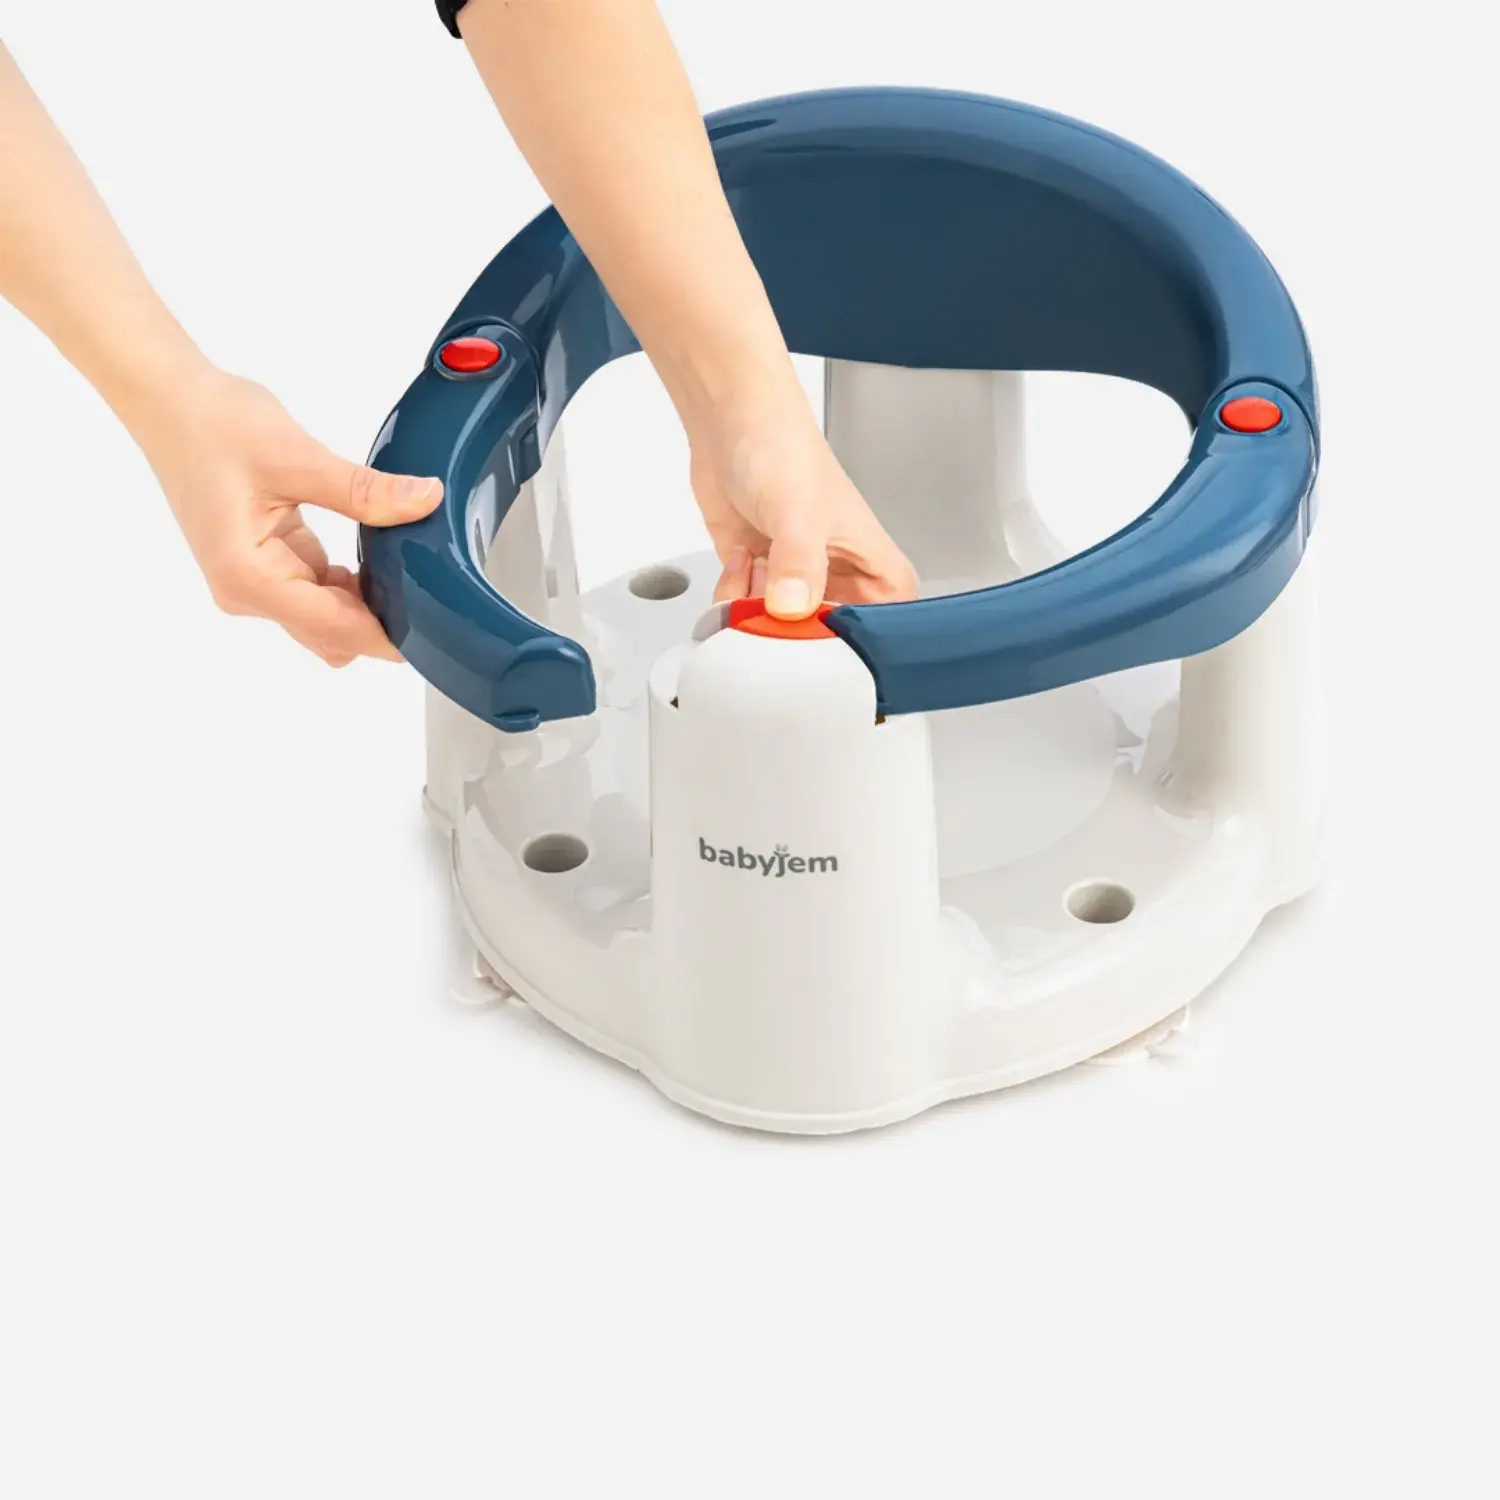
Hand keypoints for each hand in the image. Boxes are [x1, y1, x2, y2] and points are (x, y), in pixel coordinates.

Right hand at [137, 369, 442, 665]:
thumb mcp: (299, 457)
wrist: (172, 401)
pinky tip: (372, 551)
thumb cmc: (214, 424)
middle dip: (379, 621)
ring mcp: (253, 582)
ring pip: (325, 618)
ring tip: (403, 562)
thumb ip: (364, 491)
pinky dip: (347, 582)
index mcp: (248, 576)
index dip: (386, 636)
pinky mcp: (263, 565)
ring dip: (364, 600)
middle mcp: (246, 592)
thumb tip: (424, 500)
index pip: (333, 628)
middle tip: (429, 587)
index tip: (433, 631)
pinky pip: (316, 591)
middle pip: (330, 634)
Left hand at [693, 402, 918, 616]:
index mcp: (867, 558)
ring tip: (754, 578)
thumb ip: (799, 563)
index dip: (869, 637)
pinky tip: (737, 563)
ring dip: (758, 614)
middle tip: (779, 617)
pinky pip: (746, 609)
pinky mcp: (756, 572)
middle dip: (798, 632)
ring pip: (782, 626)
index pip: (890, 616)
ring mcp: (793, 574)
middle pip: (830, 632)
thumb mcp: (799, 512)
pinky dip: (733, 598)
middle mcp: (834, 570)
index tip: (836, 642)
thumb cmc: (784, 448)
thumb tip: (792, 606)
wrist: (729, 423)